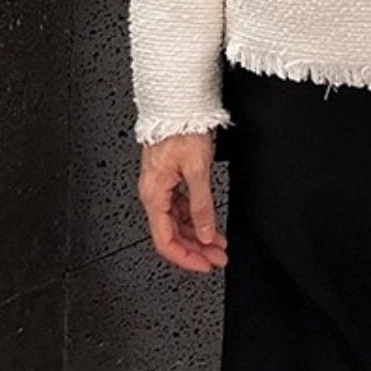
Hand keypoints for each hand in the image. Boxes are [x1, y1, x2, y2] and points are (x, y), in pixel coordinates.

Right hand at [137, 132, 227, 272]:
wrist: (176, 106)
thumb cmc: (181, 130)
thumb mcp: (197, 170)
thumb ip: (202, 204)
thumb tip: (206, 232)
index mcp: (154, 195)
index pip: (166, 241)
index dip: (186, 258)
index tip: (205, 265)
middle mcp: (153, 193)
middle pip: (172, 234)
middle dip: (196, 249)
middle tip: (217, 257)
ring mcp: (160, 186)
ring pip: (176, 221)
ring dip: (197, 234)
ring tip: (217, 243)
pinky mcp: (168, 177)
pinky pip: (178, 206)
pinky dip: (194, 218)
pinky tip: (208, 222)